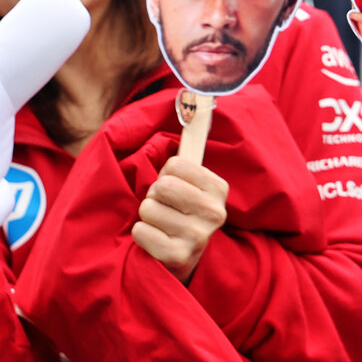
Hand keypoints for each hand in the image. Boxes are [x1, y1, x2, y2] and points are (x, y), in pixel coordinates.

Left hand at [132, 155, 229, 281]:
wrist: (185, 261)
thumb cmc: (182, 214)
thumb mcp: (192, 185)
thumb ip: (190, 150)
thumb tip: (192, 100)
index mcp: (220, 189)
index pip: (176, 165)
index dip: (167, 174)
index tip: (175, 187)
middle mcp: (215, 213)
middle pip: (162, 186)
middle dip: (154, 195)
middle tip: (164, 208)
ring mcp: (198, 237)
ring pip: (148, 208)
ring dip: (147, 216)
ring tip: (160, 225)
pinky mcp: (178, 256)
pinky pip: (141, 231)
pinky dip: (142, 235)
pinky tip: (156, 240)